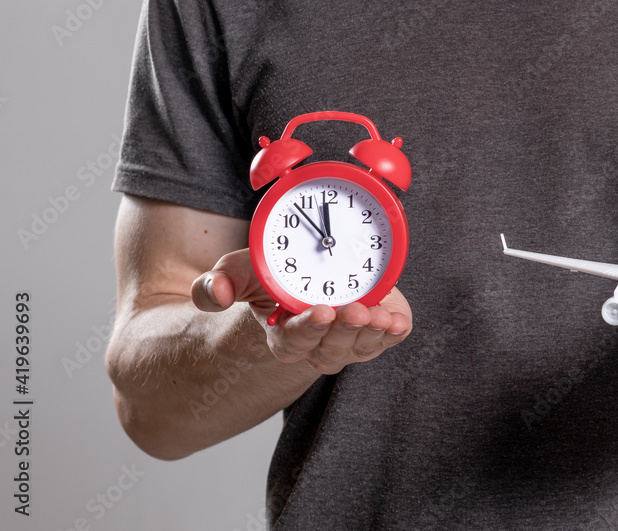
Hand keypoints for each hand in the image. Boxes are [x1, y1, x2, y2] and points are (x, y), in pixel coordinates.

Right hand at [190, 249, 411, 374]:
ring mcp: (349, 342)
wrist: (310, 273)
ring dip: (373, 333)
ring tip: (381, 316)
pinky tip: (399, 322)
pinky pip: (388, 339)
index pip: (293, 341)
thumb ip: (221, 281)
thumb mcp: (243, 271)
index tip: (322, 312)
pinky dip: (396, 332)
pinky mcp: (376, 331)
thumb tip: (217, 292)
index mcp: (284, 335)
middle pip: (331, 348)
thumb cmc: (273, 276)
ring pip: (361, 346)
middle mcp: (318, 345)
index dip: (308, 329)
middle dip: (345, 330)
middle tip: (356, 311)